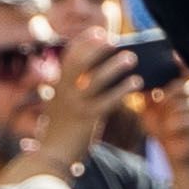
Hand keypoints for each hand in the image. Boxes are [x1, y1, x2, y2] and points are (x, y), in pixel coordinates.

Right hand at [22, 36, 124, 171]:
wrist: (52, 156)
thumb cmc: (62, 130)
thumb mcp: (62, 104)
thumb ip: (74, 88)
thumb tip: (98, 71)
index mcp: (58, 86)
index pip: (68, 56)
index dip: (84, 41)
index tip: (99, 32)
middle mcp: (64, 92)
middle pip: (79, 62)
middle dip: (96, 47)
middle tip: (114, 40)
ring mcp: (75, 105)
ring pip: (95, 79)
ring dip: (115, 66)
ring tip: (131, 58)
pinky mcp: (87, 118)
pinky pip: (108, 100)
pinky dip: (123, 89)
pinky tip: (136, 83)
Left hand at [142, 77, 188, 160]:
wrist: (178, 153)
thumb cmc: (163, 129)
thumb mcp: (151, 109)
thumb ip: (147, 95)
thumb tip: (138, 81)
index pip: (180, 73)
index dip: (166, 82)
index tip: (156, 93)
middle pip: (178, 86)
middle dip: (164, 101)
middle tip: (161, 113)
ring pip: (177, 105)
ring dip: (167, 117)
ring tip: (168, 125)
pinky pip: (179, 121)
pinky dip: (170, 128)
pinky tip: (173, 133)